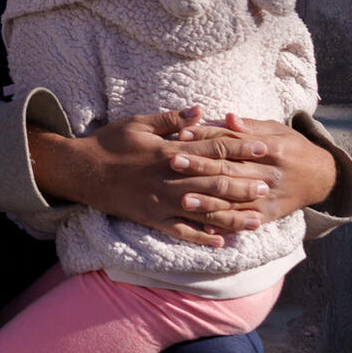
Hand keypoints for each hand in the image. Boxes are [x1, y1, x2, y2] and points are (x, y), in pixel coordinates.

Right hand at [28, 106, 278, 246]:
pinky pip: (182, 232)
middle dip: (244, 184)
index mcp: (168, 151)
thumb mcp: (138, 122)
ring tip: (258, 218)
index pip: (211, 149)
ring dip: (233, 215)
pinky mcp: (152, 219)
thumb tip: (199, 111)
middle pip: (215, 182)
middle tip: (269, 186)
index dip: (239, 149)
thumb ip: (171, 119)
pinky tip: (222, 242)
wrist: (82, 171)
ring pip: (205, 211)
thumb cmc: (110, 143)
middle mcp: (169, 179)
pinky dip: (202, 237)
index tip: (262, 148)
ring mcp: (161, 202)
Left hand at [167, 111, 338, 231]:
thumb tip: (228, 117)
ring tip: (183, 200)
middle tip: (172, 162)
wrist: (320, 176)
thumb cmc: (290, 147)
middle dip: (200, 167)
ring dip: (208, 201)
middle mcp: (269, 175)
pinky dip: (226, 225)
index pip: (233, 143)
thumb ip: (250, 126)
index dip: (207, 138)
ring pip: (235, 200)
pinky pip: (245, 222)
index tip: (182, 135)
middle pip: (230, 170)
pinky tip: (206, 228)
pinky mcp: (269, 215)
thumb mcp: (276, 129)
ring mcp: (269, 198)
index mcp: (271, 150)